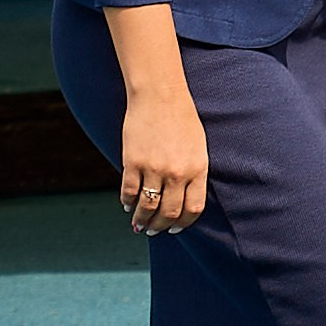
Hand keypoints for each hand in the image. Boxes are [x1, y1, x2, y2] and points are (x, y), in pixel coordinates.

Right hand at [119, 77, 207, 233]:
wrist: (160, 95)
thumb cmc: (182, 119)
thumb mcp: (198, 147)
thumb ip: (193, 173)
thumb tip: (182, 199)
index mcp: (198, 169)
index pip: (193, 208)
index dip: (183, 223)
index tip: (175, 228)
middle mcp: (177, 172)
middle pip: (169, 213)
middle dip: (161, 226)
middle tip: (154, 230)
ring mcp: (154, 168)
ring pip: (147, 207)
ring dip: (142, 221)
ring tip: (139, 225)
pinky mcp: (133, 162)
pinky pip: (129, 192)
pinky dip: (127, 203)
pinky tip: (127, 205)